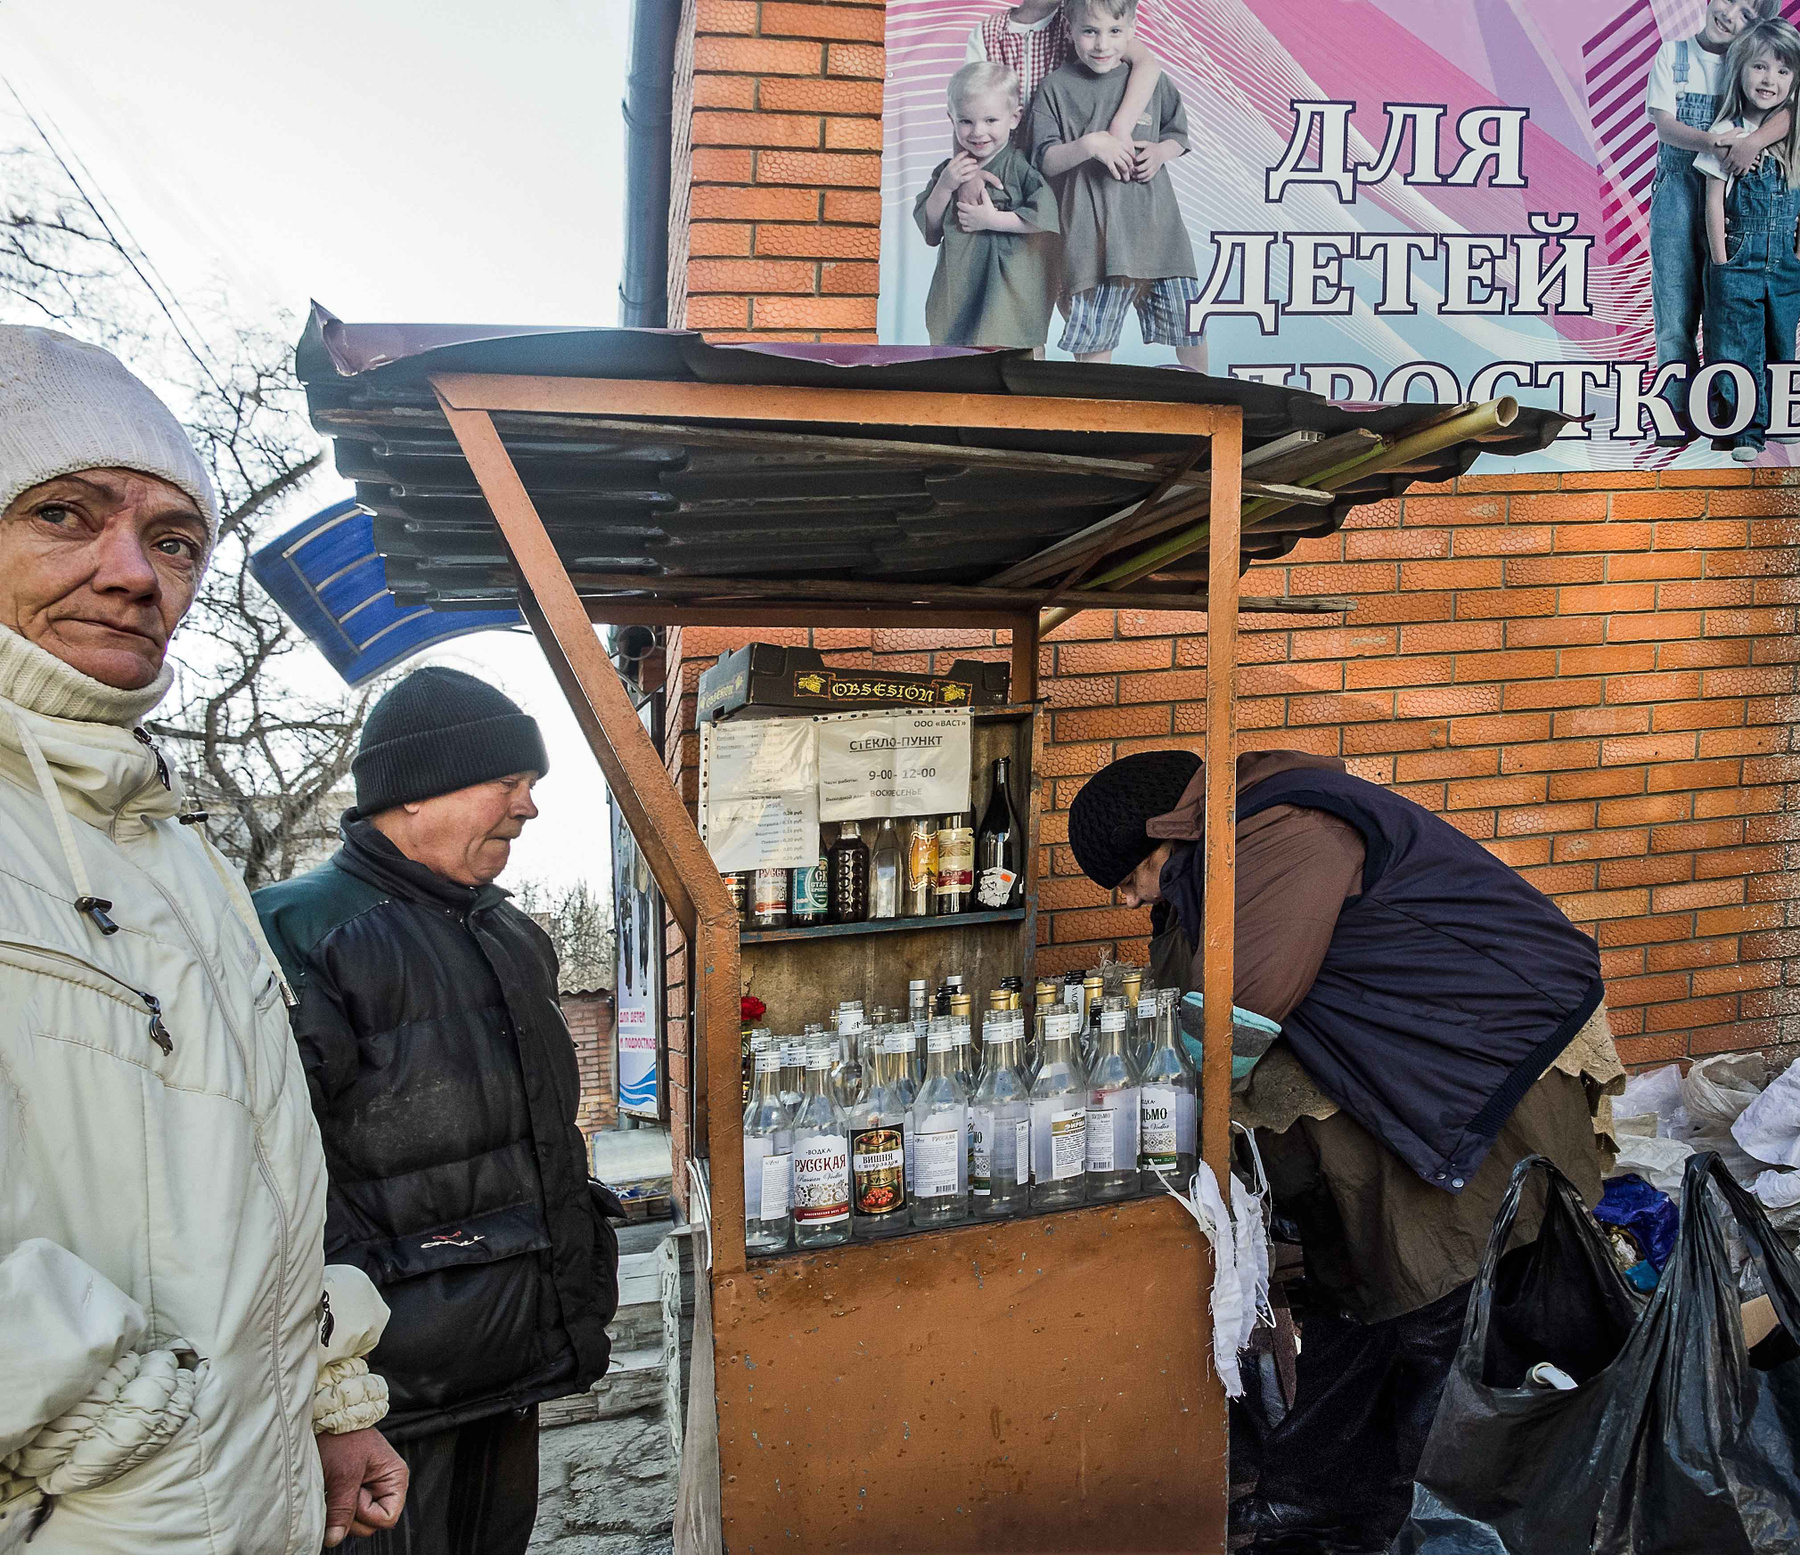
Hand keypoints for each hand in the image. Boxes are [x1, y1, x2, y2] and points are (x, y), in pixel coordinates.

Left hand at [317, 1427, 406, 1546]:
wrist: (328, 1418)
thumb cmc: (343, 1437)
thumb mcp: (343, 1474)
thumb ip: (342, 1509)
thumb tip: (335, 1539)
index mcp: (395, 1479)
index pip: (387, 1518)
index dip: (367, 1513)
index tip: (355, 1494)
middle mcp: (385, 1487)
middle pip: (371, 1523)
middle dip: (351, 1513)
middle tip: (342, 1488)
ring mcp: (369, 1490)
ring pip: (355, 1520)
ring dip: (340, 1509)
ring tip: (336, 1485)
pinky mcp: (353, 1491)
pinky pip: (344, 1512)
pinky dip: (334, 1506)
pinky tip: (331, 1489)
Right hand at [937, 152, 982, 195]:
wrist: (942, 188)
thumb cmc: (946, 178)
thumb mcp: (948, 169)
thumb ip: (954, 164)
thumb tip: (961, 158)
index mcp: (949, 165)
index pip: (957, 157)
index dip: (963, 154)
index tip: (968, 152)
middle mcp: (952, 169)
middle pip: (963, 162)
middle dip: (970, 160)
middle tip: (975, 160)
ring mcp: (954, 175)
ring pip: (965, 169)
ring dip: (972, 167)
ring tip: (976, 166)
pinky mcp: (957, 181)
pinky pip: (966, 177)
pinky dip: (970, 175)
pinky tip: (974, 174)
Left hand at [955, 181, 1002, 230]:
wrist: (994, 221)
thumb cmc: (991, 211)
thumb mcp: (987, 201)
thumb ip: (984, 195)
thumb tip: (982, 188)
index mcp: (972, 210)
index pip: (962, 206)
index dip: (959, 204)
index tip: (959, 203)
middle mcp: (970, 217)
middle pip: (960, 214)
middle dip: (959, 211)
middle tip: (961, 209)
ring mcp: (971, 223)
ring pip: (961, 221)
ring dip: (961, 218)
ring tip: (963, 215)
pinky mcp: (973, 228)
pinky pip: (965, 228)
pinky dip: (964, 226)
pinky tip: (966, 223)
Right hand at [1084, 130, 1134, 178]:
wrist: (1092, 141)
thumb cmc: (1099, 137)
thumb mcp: (1110, 136)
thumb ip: (1113, 139)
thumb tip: (1112, 138)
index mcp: (1120, 144)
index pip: (1130, 152)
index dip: (1133, 158)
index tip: (1133, 162)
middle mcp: (1119, 150)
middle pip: (1129, 160)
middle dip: (1131, 167)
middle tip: (1131, 172)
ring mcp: (1113, 156)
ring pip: (1123, 166)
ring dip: (1126, 173)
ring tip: (1126, 178)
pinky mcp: (1107, 161)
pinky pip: (1113, 169)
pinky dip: (1116, 174)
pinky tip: (1118, 178)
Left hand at [1132, 140, 1173, 180]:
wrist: (1163, 151)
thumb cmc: (1152, 147)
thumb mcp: (1146, 143)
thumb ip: (1137, 144)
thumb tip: (1128, 143)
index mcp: (1150, 152)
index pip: (1144, 156)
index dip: (1137, 159)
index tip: (1131, 161)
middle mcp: (1153, 159)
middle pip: (1146, 166)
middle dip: (1138, 169)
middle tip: (1131, 170)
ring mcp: (1154, 166)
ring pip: (1148, 173)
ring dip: (1140, 176)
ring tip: (1133, 176)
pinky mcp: (1155, 171)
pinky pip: (1150, 177)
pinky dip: (1144, 180)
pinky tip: (1138, 180)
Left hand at [1722, 136, 1762, 176]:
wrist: (1754, 142)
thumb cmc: (1743, 141)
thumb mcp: (1732, 141)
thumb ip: (1724, 142)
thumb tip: (1716, 143)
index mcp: (1731, 157)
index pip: (1724, 166)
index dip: (1723, 167)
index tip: (1723, 167)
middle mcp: (1736, 162)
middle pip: (1729, 170)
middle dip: (1728, 170)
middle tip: (1727, 170)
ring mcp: (1742, 165)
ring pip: (1736, 173)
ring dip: (1734, 172)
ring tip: (1734, 170)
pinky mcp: (1748, 165)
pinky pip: (1743, 173)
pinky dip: (1741, 173)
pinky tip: (1740, 171)